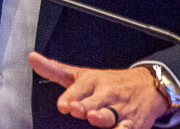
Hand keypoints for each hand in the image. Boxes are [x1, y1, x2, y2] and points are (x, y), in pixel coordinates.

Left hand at [29, 52, 167, 128]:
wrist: (147, 85)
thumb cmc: (109, 82)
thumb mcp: (82, 74)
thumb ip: (55, 70)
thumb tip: (32, 58)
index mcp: (92, 81)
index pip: (79, 88)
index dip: (71, 96)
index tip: (63, 104)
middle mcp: (106, 94)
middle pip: (94, 102)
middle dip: (85, 106)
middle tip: (76, 108)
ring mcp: (120, 109)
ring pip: (110, 115)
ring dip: (103, 117)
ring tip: (94, 117)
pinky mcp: (134, 123)